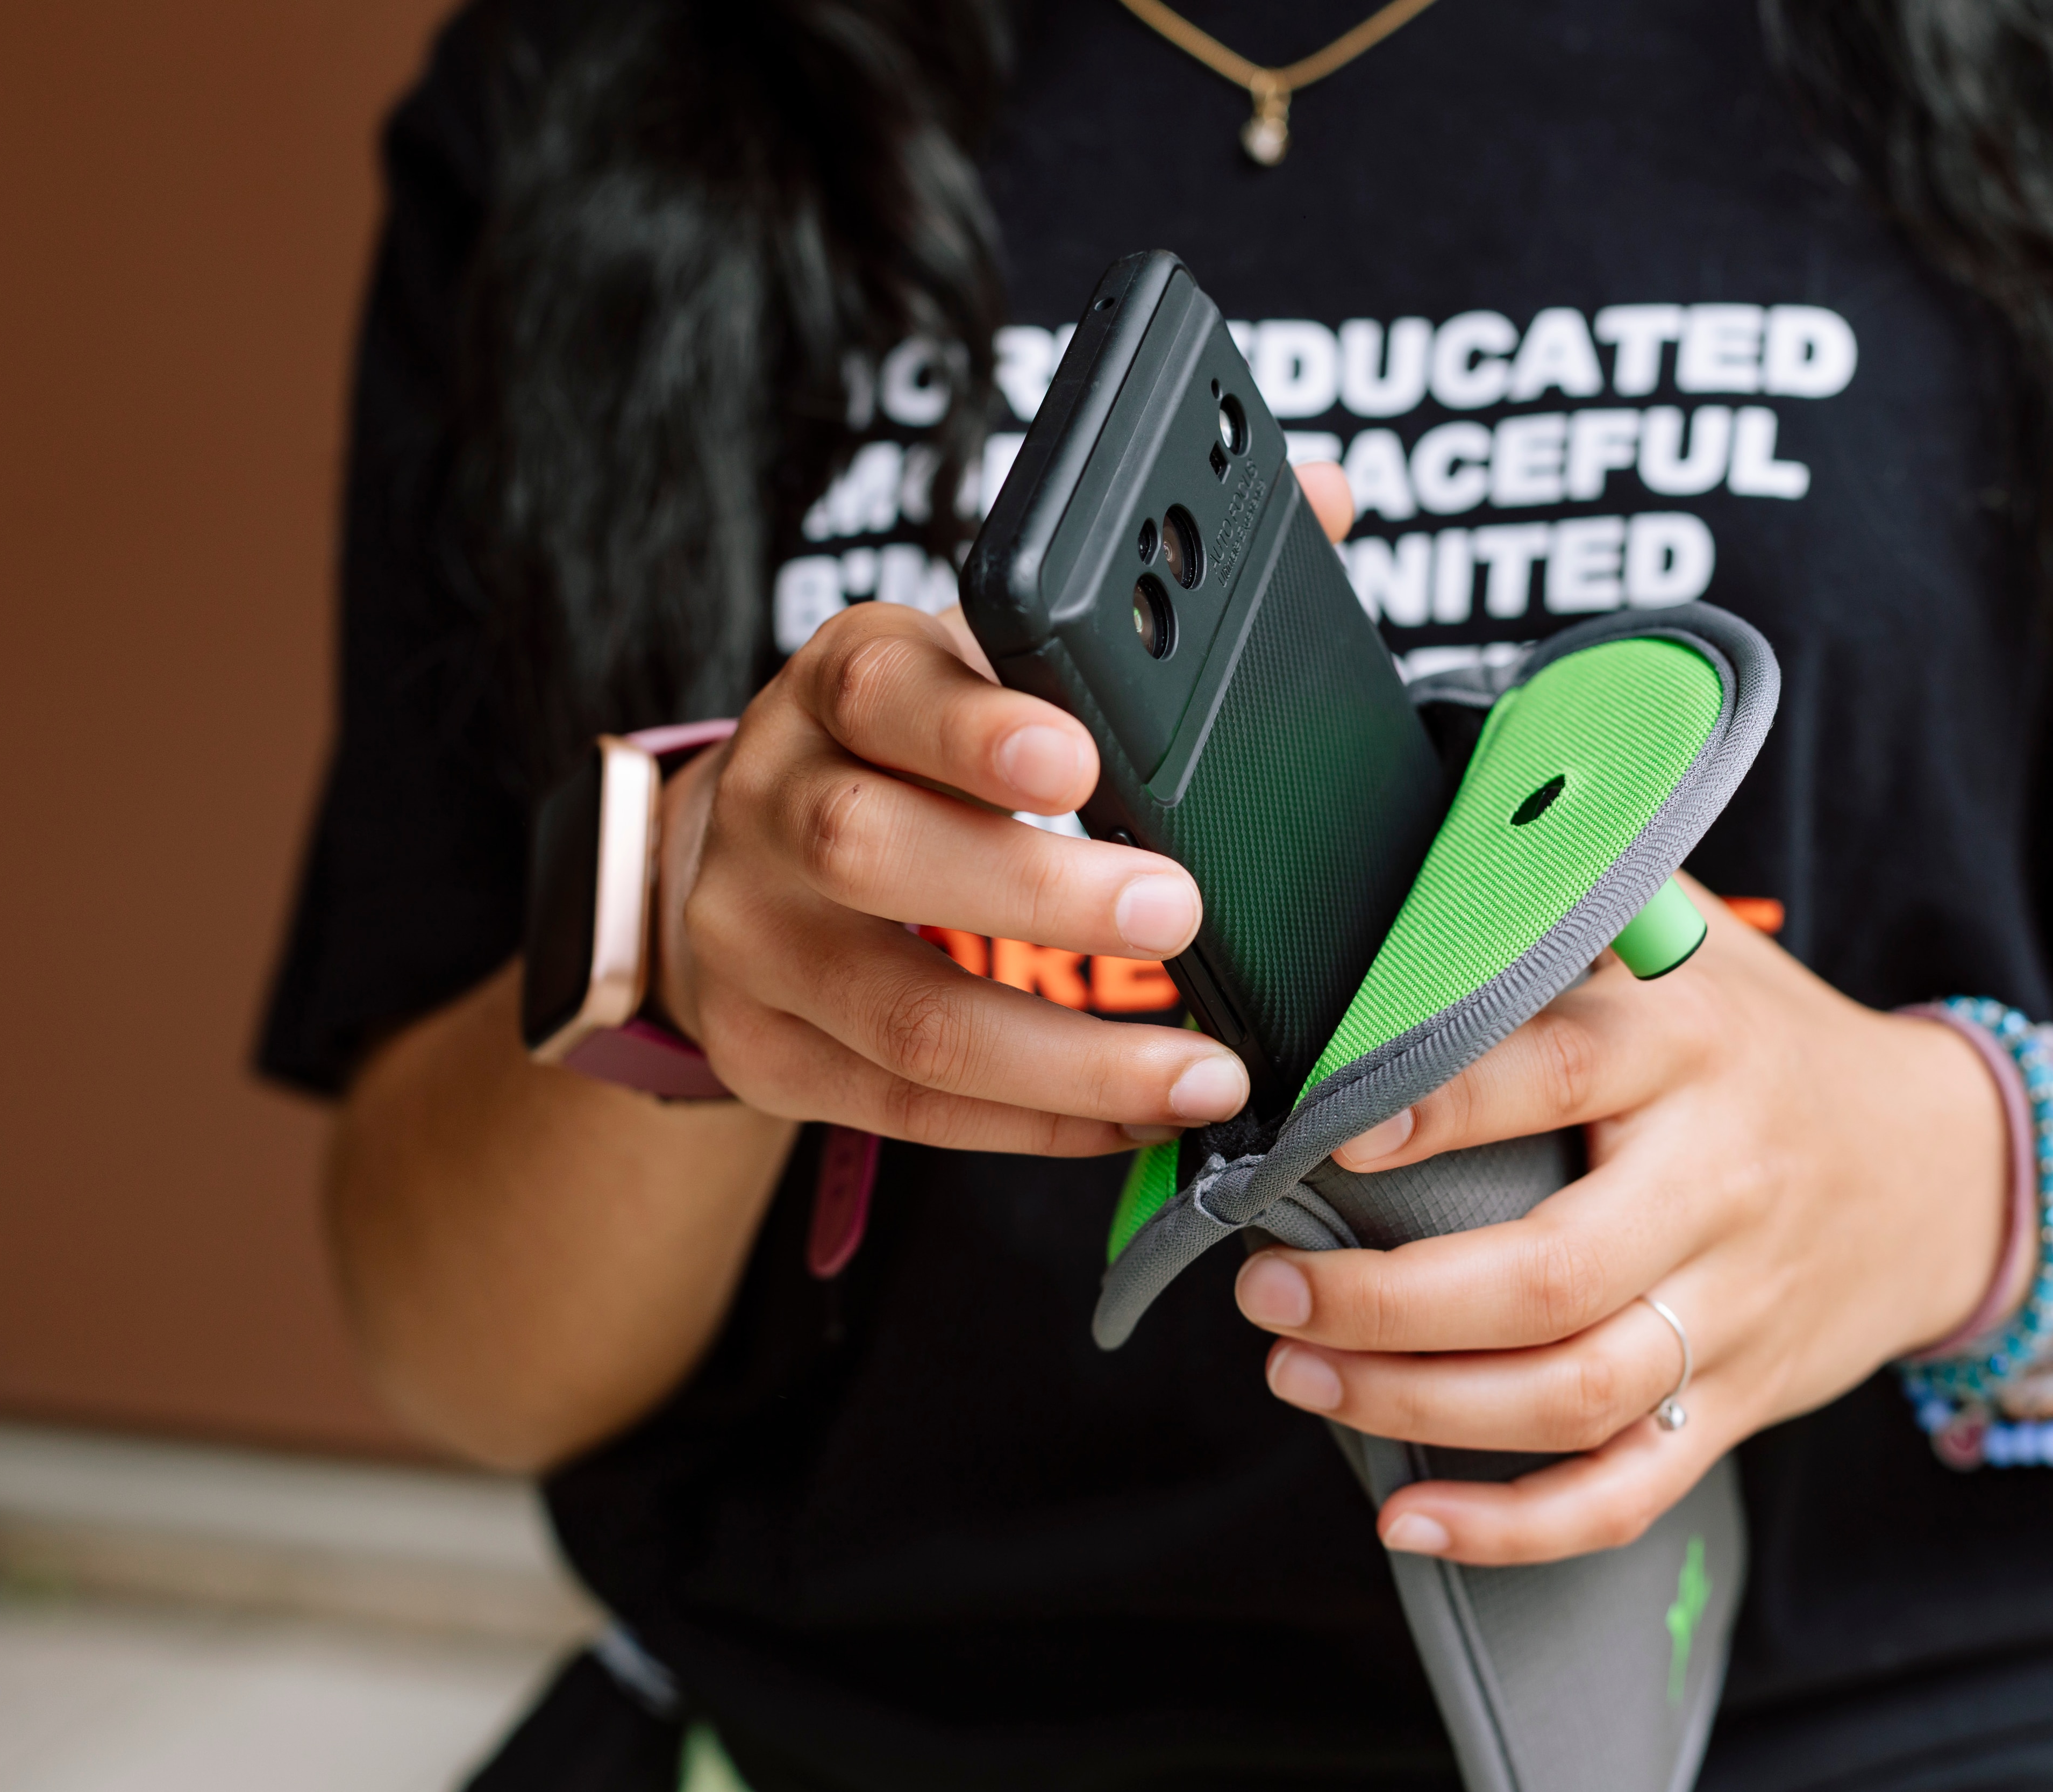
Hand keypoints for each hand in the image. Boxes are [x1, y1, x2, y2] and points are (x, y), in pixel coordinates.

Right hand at [643, 464, 1359, 1153]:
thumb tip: (1325, 497)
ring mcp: (754, 942)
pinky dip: (1037, 1123)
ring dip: (1068, 1055)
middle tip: (1178, 910)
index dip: (973, 726)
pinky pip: (906, 1108)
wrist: (727, 863)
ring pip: (903, 1012)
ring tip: (1204, 1072)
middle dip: (1036, 892)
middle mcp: (777, 805)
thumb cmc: (904, 751)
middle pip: (874, 852)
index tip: (1081, 756)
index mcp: (839, 686)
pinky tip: (1137, 1118)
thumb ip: (1145, 594)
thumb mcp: (982, 653)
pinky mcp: (766, 1055)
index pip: (885, 692)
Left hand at [1230, 878, 2009, 1564]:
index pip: (1553, 1071)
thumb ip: (1572, 906)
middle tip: (1267, 1289)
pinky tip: (1410, 1519)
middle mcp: (1718, 1180)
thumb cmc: (1767, 1042)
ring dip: (1418, 1403)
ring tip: (1300, 1378)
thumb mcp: (1690, 945)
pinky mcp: (1743, 1398)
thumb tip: (1424, 845)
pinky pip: (1630, 1487)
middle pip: (1550, 1274)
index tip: (1323, 1129)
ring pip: (1575, 1392)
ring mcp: (1736, 1304)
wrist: (1946, 1169)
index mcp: (1688, 1045)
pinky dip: (1517, 1524)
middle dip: (1386, 1300)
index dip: (1436, 1106)